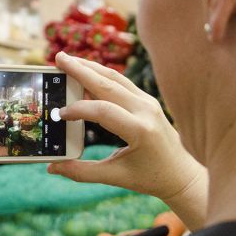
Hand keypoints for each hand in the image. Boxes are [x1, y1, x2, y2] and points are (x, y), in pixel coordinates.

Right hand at [47, 52, 207, 222]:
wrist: (182, 173)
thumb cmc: (151, 177)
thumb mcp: (116, 177)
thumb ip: (83, 172)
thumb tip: (53, 167)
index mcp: (140, 131)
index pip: (103, 111)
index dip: (78, 110)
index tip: (59, 115)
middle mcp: (146, 111)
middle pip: (109, 83)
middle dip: (81, 70)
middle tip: (58, 58)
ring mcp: (148, 102)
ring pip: (116, 78)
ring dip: (91, 67)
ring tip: (68, 60)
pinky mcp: (147, 100)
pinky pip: (122, 83)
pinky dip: (101, 76)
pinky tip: (85, 74)